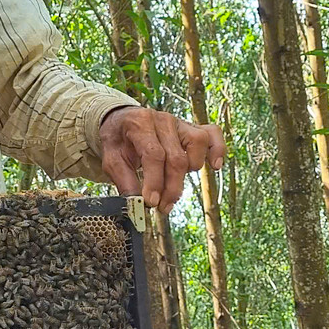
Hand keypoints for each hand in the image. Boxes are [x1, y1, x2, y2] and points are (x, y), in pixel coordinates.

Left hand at [98, 107, 225, 214]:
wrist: (122, 120)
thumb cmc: (118, 141)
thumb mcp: (111, 158)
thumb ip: (123, 180)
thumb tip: (136, 204)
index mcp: (139, 123)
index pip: (154, 155)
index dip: (154, 181)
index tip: (151, 202)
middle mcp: (163, 120)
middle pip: (176, 157)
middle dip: (171, 188)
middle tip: (163, 207)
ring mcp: (180, 122)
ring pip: (197, 144)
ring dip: (189, 171)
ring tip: (174, 183)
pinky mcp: (192, 127)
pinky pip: (213, 133)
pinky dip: (217, 149)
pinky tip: (214, 166)